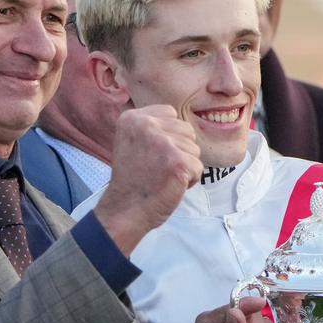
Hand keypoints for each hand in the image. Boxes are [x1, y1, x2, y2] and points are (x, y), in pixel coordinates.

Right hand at [94, 105, 201, 254]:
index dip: (169, 136)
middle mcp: (146, 125)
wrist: (125, 209)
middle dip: (180, 151)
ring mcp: (163, 143)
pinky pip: (198, 167)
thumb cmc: (132, 179)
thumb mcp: (131, 141)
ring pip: (194, 149)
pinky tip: (170, 185)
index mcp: (133, 118)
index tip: (152, 154)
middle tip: (158, 168)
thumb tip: (179, 121)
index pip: (171, 114)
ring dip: (185, 166)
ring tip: (163, 177)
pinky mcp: (178, 162)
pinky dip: (190, 180)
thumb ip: (152, 127)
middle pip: (186, 130)